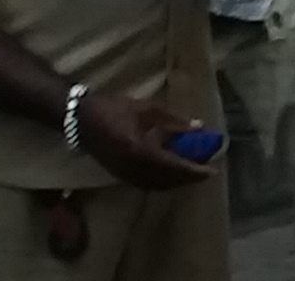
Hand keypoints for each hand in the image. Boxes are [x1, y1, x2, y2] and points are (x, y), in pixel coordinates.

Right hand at [73, 91, 214, 190]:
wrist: (82, 119)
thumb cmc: (116, 109)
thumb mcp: (149, 110)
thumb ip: (175, 121)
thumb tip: (199, 127)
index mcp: (140, 151)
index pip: (174, 166)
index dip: (194, 170)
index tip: (212, 170)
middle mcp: (132, 168)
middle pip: (166, 180)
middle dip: (188, 178)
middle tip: (206, 171)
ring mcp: (123, 174)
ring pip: (156, 185)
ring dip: (175, 182)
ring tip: (192, 172)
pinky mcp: (118, 175)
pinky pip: (145, 184)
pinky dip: (161, 182)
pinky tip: (171, 174)